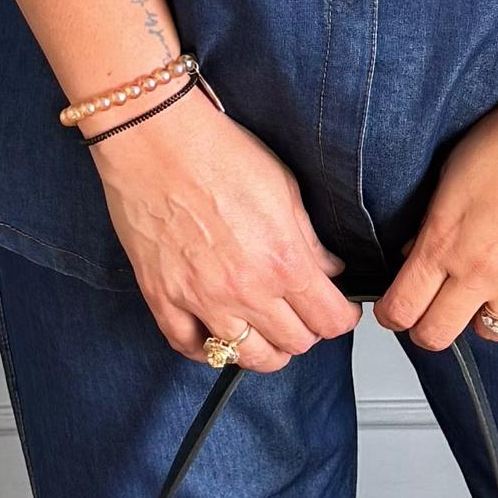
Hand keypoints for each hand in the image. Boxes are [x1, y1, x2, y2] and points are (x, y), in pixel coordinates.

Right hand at [88, 92, 362, 365]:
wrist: (155, 139)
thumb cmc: (217, 152)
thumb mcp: (285, 189)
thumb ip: (310, 240)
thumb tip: (328, 270)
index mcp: (283, 261)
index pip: (330, 320)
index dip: (342, 317)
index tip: (339, 310)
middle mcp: (245, 290)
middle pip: (294, 344)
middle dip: (307, 331)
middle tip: (303, 313)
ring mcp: (201, 299)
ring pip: (248, 357)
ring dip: (265, 349)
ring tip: (266, 330)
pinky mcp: (162, 297)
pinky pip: (190, 347)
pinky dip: (209, 349)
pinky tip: (218, 335)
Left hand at [375, 59, 497, 349]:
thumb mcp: (452, 174)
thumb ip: (432, 223)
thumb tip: (416, 253)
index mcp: (443, 242)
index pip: (401, 310)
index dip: (393, 314)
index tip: (398, 307)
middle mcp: (479, 271)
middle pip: (436, 336)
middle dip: (429, 327)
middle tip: (436, 308)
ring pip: (491, 332)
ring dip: (484, 314)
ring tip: (491, 287)